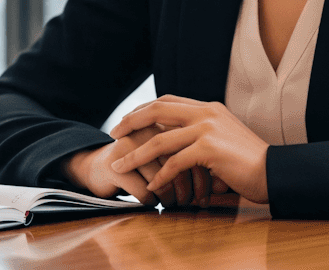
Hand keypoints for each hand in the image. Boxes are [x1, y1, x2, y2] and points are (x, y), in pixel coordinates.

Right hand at [63, 128, 231, 207]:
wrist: (102, 168)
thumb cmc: (144, 166)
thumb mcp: (170, 158)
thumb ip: (196, 164)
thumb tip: (225, 186)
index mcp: (161, 123)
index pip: (192, 147)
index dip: (203, 172)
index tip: (210, 191)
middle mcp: (145, 131)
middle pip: (179, 163)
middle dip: (191, 187)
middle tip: (197, 203)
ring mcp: (127, 147)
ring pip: (162, 179)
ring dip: (172, 197)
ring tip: (176, 204)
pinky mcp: (114, 166)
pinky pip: (145, 191)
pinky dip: (153, 201)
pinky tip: (154, 203)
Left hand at [109, 95, 269, 203]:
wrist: (275, 172)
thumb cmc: (247, 161)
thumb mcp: (221, 136)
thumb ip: (198, 132)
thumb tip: (167, 138)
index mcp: (207, 107)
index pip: (166, 100)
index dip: (142, 109)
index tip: (125, 121)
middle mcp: (205, 112)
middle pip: (156, 111)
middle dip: (130, 122)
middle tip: (113, 135)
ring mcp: (207, 129)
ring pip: (159, 140)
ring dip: (136, 155)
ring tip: (120, 165)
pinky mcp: (209, 149)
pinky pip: (174, 163)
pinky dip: (160, 176)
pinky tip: (152, 186)